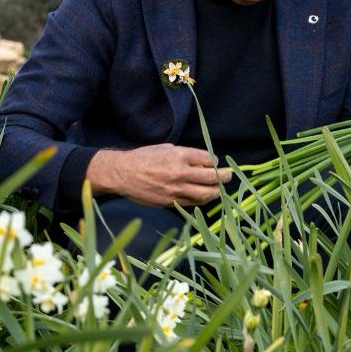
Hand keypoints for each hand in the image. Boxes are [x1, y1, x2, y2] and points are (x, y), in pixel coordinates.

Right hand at [86, 143, 232, 208]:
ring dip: (216, 191)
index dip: (214, 162)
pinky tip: (203, 197)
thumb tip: (202, 160)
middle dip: (223, 177)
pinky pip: (192, 203)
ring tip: (219, 189)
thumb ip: (184, 154)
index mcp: (179, 155)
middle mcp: (180, 172)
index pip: (208, 159)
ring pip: (205, 193)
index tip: (215, 163)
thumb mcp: (164, 148)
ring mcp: (176, 189)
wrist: (122, 173)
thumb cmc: (142, 158)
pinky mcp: (170, 201)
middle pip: (212, 177)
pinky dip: (201, 200)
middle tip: (228, 176)